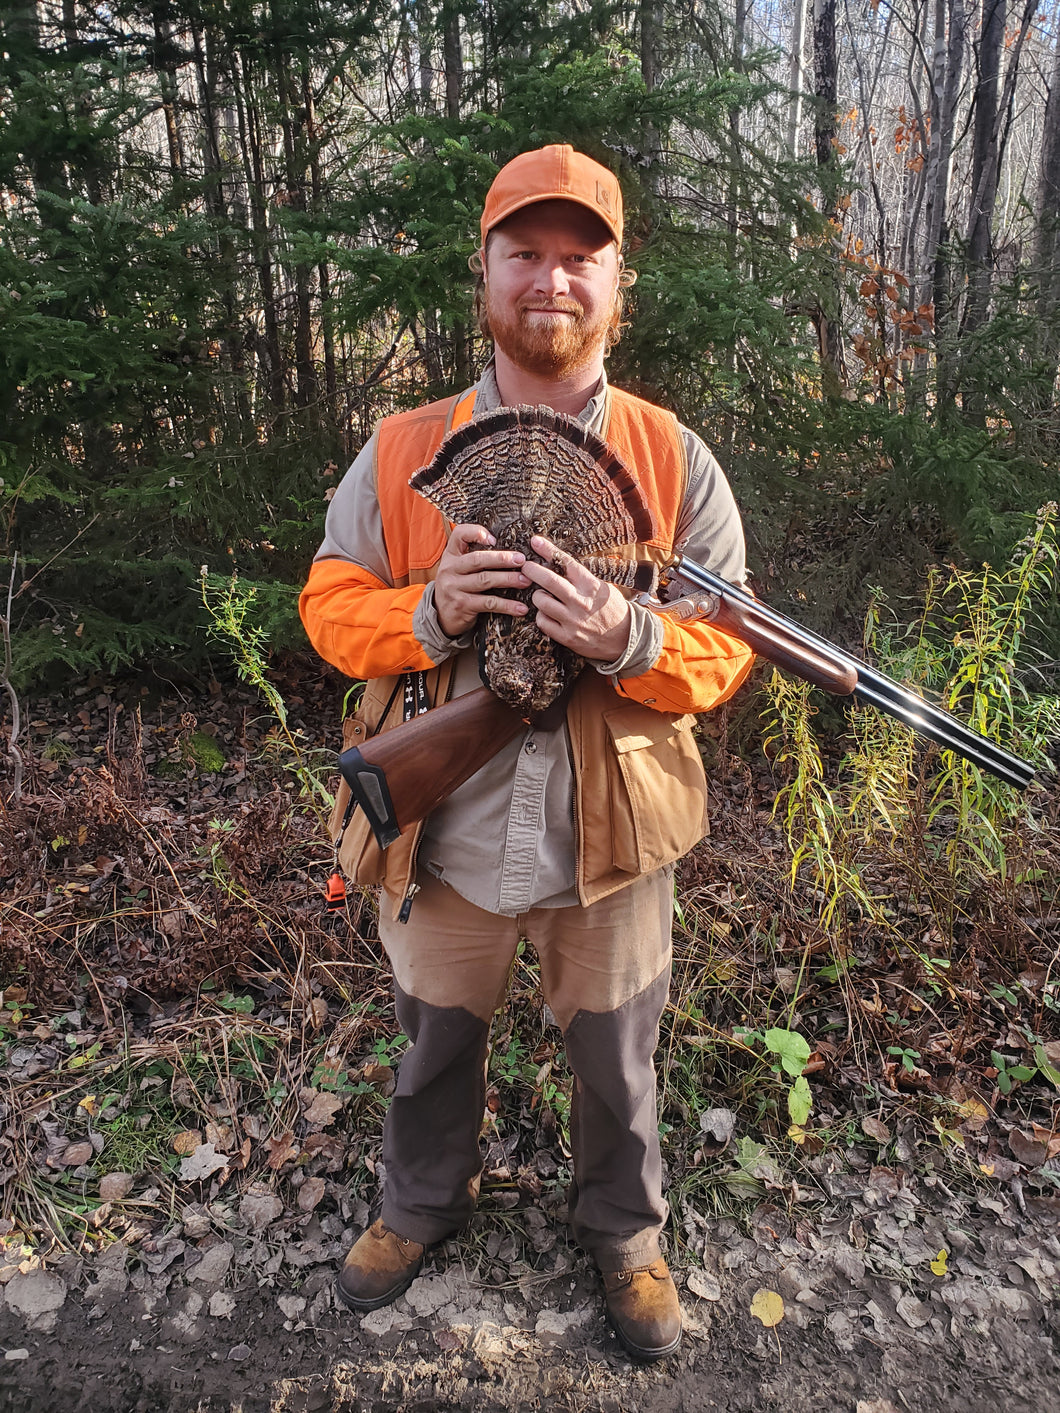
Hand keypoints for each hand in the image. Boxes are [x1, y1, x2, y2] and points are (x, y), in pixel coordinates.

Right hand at [433, 523, 531, 636]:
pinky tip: (521, 608)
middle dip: (502, 558)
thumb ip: (474, 556)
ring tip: (525, 581)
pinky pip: (488, 603)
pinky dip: (507, 606)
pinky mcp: (462, 605)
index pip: (459, 534)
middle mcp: (450, 569)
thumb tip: (508, 550)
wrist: (441, 615)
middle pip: (477, 559)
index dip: (476, 532)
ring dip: (508, 580)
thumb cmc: (458, 587)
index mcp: (451, 555)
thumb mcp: (458, 568)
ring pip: (485, 580)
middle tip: (521, 560)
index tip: (494, 539)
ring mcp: (454, 588)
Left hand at [521, 534, 631, 661]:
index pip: (566, 563)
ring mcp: (573, 620)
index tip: (535, 541)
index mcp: (591, 586)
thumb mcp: (602, 588)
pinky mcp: (567, 637)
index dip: (548, 550)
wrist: (625, 639)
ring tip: (542, 595)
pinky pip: (542, 622)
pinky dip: (541, 616)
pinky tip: (547, 614)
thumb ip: (582, 578)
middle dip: (532, 570)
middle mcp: (580, 602)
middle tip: (525, 566)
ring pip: (541, 601)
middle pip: (549, 581)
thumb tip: (558, 563)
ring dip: (538, 596)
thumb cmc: (612, 609)